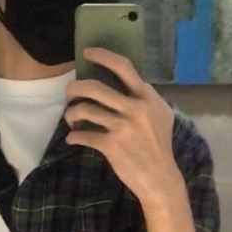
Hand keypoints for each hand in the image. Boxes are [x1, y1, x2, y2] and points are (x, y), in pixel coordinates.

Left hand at [65, 47, 180, 205]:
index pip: (123, 67)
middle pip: (95, 87)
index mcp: (148, 97)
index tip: (87, 53)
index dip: (102, 56)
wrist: (159, 177)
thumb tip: (125, 82)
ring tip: (71, 118)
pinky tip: (73, 138)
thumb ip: (146, 98)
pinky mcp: (111, 145)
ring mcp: (122, 127)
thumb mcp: (161, 115)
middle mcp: (135, 108)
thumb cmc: (159, 145)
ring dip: (71, 113)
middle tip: (70, 92)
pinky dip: (74, 136)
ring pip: (85, 110)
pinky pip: (83, 135)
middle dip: (75, 88)